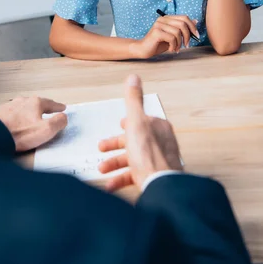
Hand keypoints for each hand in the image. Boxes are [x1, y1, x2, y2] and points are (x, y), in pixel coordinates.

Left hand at [0, 96, 66, 151]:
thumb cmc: (20, 133)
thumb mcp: (46, 130)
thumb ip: (58, 122)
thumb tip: (63, 117)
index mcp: (35, 103)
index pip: (50, 103)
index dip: (58, 107)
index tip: (62, 108)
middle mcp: (22, 101)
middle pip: (36, 103)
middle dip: (43, 107)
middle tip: (49, 110)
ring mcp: (10, 106)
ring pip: (23, 107)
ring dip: (29, 111)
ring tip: (32, 116)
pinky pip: (12, 113)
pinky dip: (18, 116)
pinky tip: (17, 122)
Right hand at [98, 75, 182, 190]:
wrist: (160, 185)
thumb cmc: (149, 154)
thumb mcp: (136, 121)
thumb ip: (133, 100)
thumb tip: (133, 78)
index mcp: (157, 127)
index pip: (141, 121)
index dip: (128, 123)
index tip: (120, 124)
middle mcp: (160, 143)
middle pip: (134, 141)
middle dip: (115, 145)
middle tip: (102, 147)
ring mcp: (157, 161)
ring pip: (132, 159)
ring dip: (114, 163)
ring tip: (102, 169)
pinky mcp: (153, 177)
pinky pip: (134, 176)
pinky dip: (121, 179)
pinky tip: (111, 184)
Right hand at [129, 15, 198, 57]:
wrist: (143, 50)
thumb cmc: (158, 44)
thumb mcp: (173, 36)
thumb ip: (183, 29)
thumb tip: (196, 21)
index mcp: (167, 18)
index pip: (184, 18)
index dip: (192, 26)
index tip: (196, 36)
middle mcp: (163, 19)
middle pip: (182, 24)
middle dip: (188, 36)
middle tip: (187, 45)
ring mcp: (159, 24)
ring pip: (178, 32)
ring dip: (179, 43)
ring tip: (176, 48)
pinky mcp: (156, 32)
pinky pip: (172, 38)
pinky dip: (174, 46)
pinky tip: (171, 49)